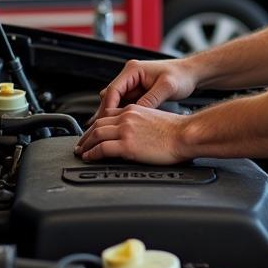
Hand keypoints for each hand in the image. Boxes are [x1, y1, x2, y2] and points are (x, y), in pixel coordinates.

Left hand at [75, 106, 189, 164]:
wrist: (185, 134)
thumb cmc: (177, 130)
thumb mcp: (155, 117)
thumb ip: (140, 121)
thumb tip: (136, 132)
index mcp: (134, 109)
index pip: (108, 114)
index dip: (96, 124)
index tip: (92, 132)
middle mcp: (127, 117)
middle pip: (98, 124)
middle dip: (86, 135)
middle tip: (81, 144)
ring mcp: (126, 130)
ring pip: (96, 135)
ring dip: (86, 144)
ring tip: (82, 152)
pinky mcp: (127, 145)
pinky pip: (102, 149)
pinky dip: (92, 153)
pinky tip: (89, 157)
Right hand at [91, 58, 197, 122]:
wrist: (191, 73)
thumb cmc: (181, 76)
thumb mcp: (167, 87)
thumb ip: (150, 99)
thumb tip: (134, 113)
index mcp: (133, 70)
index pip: (113, 90)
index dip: (108, 107)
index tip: (106, 123)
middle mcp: (130, 75)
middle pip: (110, 96)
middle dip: (106, 114)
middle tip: (102, 131)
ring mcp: (133, 83)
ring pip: (115, 102)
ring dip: (112, 116)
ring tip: (109, 132)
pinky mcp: (137, 91)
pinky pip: (124, 105)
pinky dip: (121, 115)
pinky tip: (120, 127)